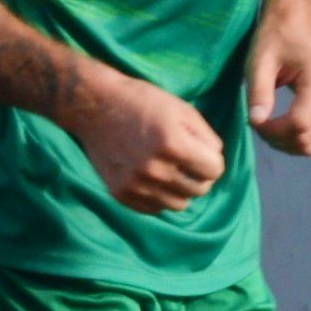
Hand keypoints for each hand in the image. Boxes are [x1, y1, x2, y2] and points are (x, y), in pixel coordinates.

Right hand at [65, 69, 228, 213]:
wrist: (94, 106)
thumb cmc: (142, 102)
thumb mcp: (181, 109)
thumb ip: (206, 136)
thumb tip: (216, 159)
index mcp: (173, 145)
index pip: (215, 170)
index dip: (212, 159)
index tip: (202, 151)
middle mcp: (155, 170)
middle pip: (200, 190)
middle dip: (200, 176)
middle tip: (187, 161)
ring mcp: (136, 185)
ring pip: (180, 204)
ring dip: (181, 189)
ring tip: (170, 169)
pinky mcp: (121, 194)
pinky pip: (156, 208)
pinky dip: (160, 196)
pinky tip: (152, 177)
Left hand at [245, 5, 310, 157]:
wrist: (296, 25)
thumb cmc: (275, 39)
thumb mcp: (259, 62)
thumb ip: (258, 92)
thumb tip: (256, 121)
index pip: (300, 124)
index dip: (274, 131)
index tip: (255, 119)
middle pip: (308, 140)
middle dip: (279, 140)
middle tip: (259, 122)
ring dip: (288, 144)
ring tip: (270, 125)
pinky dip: (299, 141)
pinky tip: (283, 127)